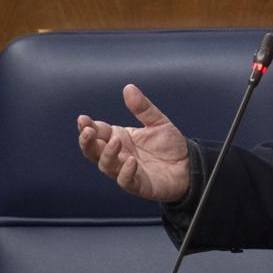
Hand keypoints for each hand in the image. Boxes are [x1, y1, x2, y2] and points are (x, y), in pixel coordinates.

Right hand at [76, 84, 189, 202]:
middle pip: (93, 151)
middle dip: (87, 142)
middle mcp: (118, 155)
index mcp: (119, 138)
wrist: (189, 166)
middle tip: (88, 131)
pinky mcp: (138, 185)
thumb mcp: (157, 122)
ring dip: (107, 154)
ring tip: (116, 142)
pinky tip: (131, 162)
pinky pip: (126, 181)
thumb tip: (128, 87)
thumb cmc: (170, 145)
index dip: (88, 127)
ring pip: (106, 166)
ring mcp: (126, 171)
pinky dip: (125, 172)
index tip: (83, 119)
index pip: (97, 132)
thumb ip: (142, 107)